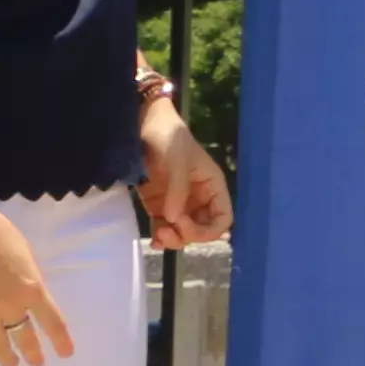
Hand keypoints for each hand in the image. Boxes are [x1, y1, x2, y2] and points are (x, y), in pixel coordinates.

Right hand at [0, 197, 80, 365]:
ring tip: (11, 363)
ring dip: (6, 357)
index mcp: (32, 289)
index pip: (52, 322)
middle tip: (36, 363)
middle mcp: (10, 306)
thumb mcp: (27, 256)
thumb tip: (31, 298)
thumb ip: (31, 281)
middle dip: (33, 354)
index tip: (66, 354)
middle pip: (25, 338)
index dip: (60, 341)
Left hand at [137, 107, 231, 248]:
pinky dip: (162, 238)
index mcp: (211, 186)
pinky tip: (155, 239)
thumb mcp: (177, 159)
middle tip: (166, 230)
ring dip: (174, 240)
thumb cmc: (167, 137)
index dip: (208, 229)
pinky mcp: (160, 206)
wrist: (142, 125)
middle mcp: (199, 198)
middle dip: (187, 235)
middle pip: (203, 230)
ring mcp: (179, 203)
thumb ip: (177, 189)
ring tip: (157, 234)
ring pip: (184, 233)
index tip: (184, 223)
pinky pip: (166, 228)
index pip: (222, 218)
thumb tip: (173, 219)